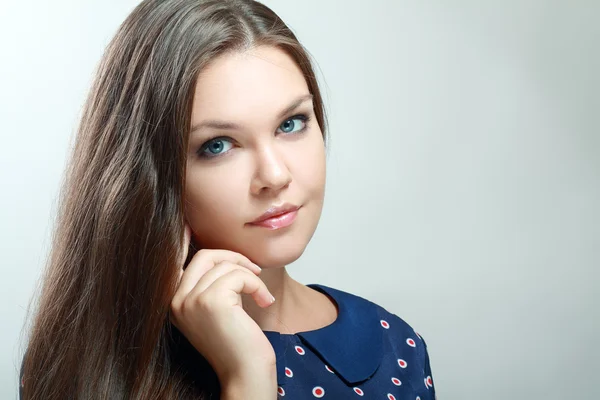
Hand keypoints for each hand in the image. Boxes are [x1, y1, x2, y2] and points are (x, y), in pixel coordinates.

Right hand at [170, 223, 276, 384]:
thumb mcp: (215, 310)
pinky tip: (264, 301)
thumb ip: (208, 285)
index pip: (176, 262)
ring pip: (226, 265)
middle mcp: (176, 301)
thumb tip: (219, 256)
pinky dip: (256, 285)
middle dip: (234, 258)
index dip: (182, 241)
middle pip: (205, 257)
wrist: (246, 372)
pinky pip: (239, 275)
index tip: (187, 225)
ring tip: (261, 296)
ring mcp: (190, 301)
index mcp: (174, 302)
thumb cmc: (237, 342)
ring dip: (250, 277)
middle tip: (254, 273)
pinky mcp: (211, 301)